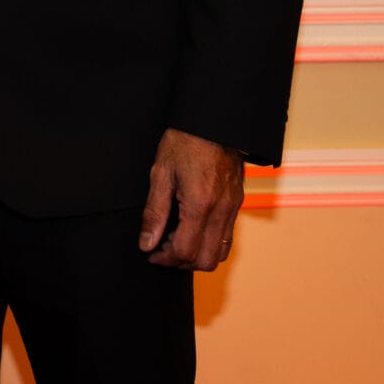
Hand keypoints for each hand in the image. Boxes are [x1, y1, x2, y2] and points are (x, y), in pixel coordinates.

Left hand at [139, 127, 245, 270]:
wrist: (214, 121)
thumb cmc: (184, 142)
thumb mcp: (160, 173)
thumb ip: (154, 212)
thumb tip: (146, 243)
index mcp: (200, 204)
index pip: (185, 251)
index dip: (165, 258)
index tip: (150, 252)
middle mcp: (221, 211)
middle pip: (206, 260)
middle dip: (181, 262)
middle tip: (162, 248)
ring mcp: (233, 208)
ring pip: (221, 253)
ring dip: (197, 255)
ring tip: (175, 239)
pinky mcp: (237, 204)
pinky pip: (227, 237)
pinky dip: (210, 243)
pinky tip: (191, 229)